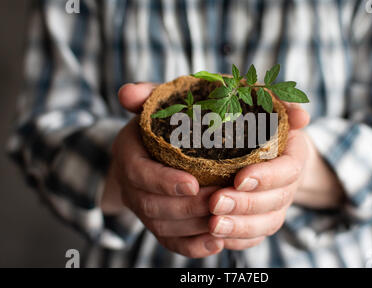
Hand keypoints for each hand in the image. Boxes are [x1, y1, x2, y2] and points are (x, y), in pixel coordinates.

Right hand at [101, 83, 224, 257]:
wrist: (147, 152)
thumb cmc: (158, 125)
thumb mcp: (152, 106)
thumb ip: (146, 95)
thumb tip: (128, 92)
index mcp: (129, 156)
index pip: (140, 174)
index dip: (164, 182)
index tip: (192, 183)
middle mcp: (133, 187)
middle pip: (153, 207)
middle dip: (186, 208)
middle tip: (218, 202)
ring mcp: (145, 209)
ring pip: (164, 228)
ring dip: (194, 227)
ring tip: (223, 221)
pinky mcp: (160, 224)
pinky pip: (172, 242)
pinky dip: (193, 246)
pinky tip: (217, 243)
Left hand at [208, 103, 344, 249]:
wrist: (267, 150)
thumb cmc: (262, 125)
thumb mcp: (270, 109)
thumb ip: (282, 106)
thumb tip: (302, 116)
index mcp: (293, 158)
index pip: (287, 171)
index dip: (267, 177)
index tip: (240, 178)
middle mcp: (288, 187)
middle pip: (275, 202)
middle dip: (246, 205)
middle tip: (215, 202)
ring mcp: (276, 207)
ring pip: (266, 225)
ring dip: (240, 228)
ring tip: (213, 224)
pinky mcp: (262, 222)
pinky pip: (255, 239)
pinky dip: (238, 241)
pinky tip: (216, 239)